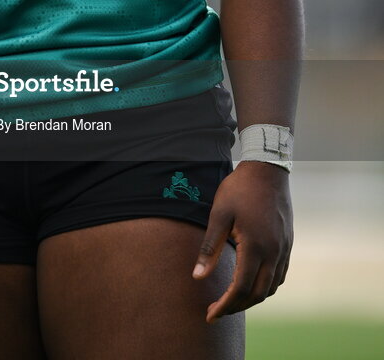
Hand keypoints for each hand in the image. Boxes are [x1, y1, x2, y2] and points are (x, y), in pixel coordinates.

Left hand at [192, 161, 292, 322]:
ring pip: (271, 287)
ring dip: (252, 299)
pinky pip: (280, 275)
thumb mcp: (219, 214)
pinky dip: (266, 286)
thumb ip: (210, 248)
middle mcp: (274, 252)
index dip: (225, 305)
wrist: (268, 170)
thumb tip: (197, 277)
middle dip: (237, 306)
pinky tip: (252, 283)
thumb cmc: (239, 189)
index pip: (241, 288)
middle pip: (258, 294)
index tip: (210, 314)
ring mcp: (284, 249)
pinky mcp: (288, 243)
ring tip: (232, 300)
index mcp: (256, 247)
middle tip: (217, 310)